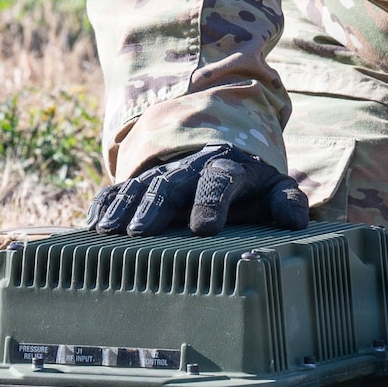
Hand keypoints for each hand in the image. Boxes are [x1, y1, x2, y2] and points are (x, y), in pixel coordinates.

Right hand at [86, 145, 310, 236]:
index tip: (204, 228)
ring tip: (108, 231)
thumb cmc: (250, 184)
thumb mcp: (275, 187)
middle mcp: (190, 168)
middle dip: (155, 206)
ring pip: (140, 185)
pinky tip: (93, 222)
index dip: (212, 201)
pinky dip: (104, 203)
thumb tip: (294, 222)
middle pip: (171, 183)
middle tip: (140, 232)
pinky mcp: (140, 181)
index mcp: (227, 168)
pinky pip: (118, 188)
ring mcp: (162, 173)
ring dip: (124, 207)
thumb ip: (288, 201)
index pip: (219, 180)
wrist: (219, 154)